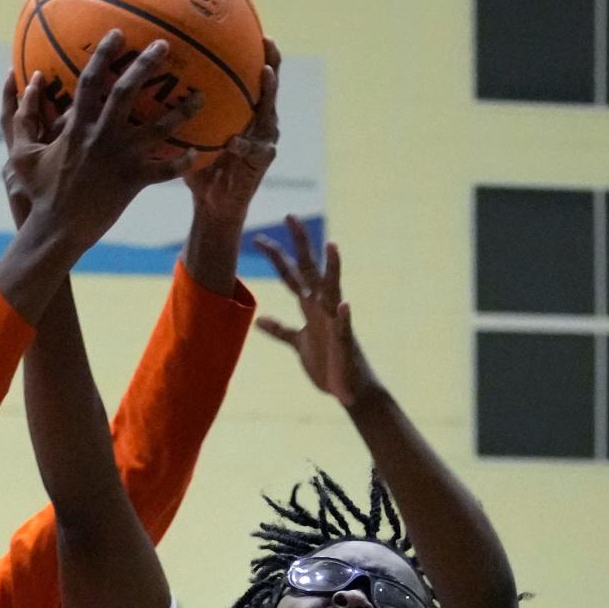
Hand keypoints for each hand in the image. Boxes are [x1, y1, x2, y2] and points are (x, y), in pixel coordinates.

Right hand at [8, 31, 201, 257]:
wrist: (56, 231)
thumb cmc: (39, 194)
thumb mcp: (21, 155)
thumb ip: (22, 117)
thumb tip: (26, 81)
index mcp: (76, 127)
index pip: (90, 81)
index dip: (104, 55)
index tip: (118, 35)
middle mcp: (102, 137)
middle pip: (127, 92)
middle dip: (145, 65)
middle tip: (164, 46)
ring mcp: (120, 159)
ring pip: (157, 129)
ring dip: (181, 111)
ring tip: (201, 97)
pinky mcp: (132, 183)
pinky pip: (164, 171)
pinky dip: (181, 163)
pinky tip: (196, 153)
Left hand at [184, 38, 279, 225]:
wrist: (215, 204)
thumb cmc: (199, 166)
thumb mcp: (189, 135)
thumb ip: (178, 114)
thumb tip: (151, 87)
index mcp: (243, 109)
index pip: (250, 74)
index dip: (252, 50)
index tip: (247, 25)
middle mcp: (259, 119)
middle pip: (269, 84)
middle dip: (271, 60)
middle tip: (267, 40)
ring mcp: (264, 138)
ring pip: (270, 111)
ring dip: (268, 92)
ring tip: (265, 75)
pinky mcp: (262, 161)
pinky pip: (255, 150)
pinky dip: (245, 145)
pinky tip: (235, 141)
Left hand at [255, 217, 386, 409]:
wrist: (349, 391)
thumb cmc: (326, 364)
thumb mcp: (298, 343)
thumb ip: (281, 329)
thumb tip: (259, 320)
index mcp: (311, 307)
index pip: (292, 275)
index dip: (278, 257)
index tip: (260, 239)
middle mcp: (324, 308)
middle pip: (310, 270)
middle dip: (300, 244)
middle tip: (291, 216)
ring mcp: (335, 322)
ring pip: (333, 290)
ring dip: (333, 269)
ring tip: (333, 246)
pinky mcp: (344, 343)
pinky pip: (345, 327)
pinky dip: (344, 316)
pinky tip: (344, 305)